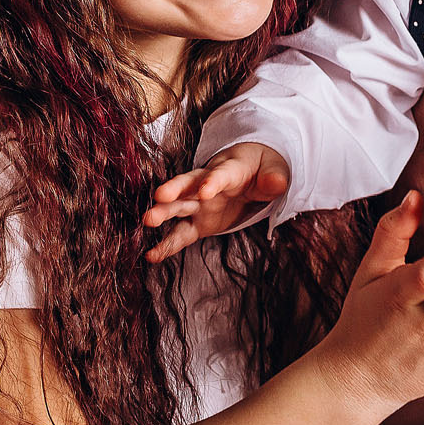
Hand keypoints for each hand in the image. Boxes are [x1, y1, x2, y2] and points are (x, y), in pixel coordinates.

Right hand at [144, 142, 289, 262]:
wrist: (249, 171)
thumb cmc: (260, 168)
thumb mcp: (273, 169)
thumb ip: (273, 177)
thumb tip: (276, 183)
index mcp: (229, 170)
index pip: (220, 175)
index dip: (213, 181)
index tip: (205, 190)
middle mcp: (207, 185)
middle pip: (188, 185)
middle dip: (175, 190)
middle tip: (159, 197)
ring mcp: (199, 204)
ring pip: (178, 207)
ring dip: (163, 213)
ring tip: (147, 221)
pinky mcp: (198, 223)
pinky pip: (181, 234)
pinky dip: (167, 244)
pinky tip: (152, 255)